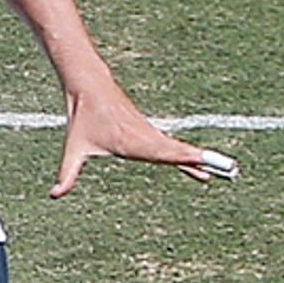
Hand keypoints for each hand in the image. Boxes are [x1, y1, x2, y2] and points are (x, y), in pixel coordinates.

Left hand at [51, 84, 236, 195]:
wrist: (91, 88)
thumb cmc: (82, 118)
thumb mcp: (74, 148)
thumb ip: (67, 173)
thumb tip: (54, 194)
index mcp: (134, 141)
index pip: (164, 153)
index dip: (184, 159)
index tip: (204, 164)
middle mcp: (147, 137)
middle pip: (179, 152)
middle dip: (203, 162)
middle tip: (229, 171)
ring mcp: (151, 134)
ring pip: (179, 149)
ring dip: (200, 161)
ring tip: (223, 172)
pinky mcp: (149, 132)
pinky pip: (172, 147)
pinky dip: (187, 156)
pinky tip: (198, 168)